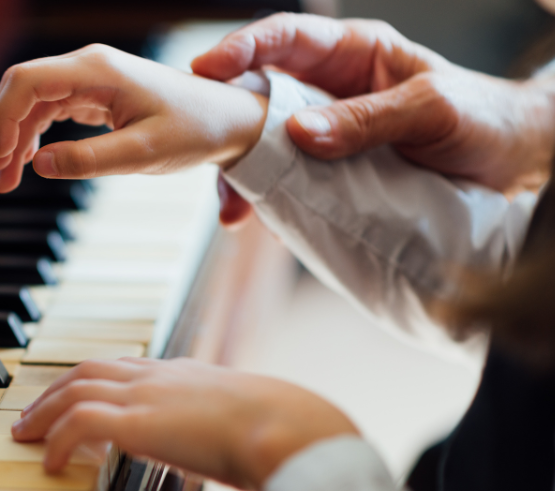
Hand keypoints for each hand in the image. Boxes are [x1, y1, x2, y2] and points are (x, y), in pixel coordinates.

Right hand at [0, 44, 267, 192]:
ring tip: (6, 180)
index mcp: (97, 71)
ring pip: (33, 102)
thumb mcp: (143, 153)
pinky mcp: (95, 97)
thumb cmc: (195, 130)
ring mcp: (90, 81)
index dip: (2, 119)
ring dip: (14, 138)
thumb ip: (90, 160)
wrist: (227, 120)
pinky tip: (29, 162)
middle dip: (1, 131)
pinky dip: (34, 137)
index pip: (26, 81)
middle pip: (22, 89)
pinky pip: (51, 111)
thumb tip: (39, 166)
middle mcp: (88, 68)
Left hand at [11, 357, 358, 490]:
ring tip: (25, 436)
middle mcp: (160, 376)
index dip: (95, 380)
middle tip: (33, 414)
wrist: (288, 427)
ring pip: (75, 388)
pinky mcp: (138, 421)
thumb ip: (228, 427)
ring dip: (44, 412)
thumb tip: (234, 452)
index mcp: (185, 373)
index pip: (126, 365)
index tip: (77, 395)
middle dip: (54, 389)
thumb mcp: (247, 421)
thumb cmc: (280, 429)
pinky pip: (79, 423)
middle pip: (89, 368)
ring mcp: (146, 394)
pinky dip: (58, 440)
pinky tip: (51, 464)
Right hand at [193, 13, 554, 192]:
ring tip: (233, 208)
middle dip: (226, 123)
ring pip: (266, 146)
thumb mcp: (430, 111)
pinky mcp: (331, 173)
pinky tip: (262, 222)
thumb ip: (367, 119)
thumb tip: (300, 132)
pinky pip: (289, 182)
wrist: (517, 165)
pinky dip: (271, 202)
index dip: (241, 50)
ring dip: (244, 175)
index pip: (285, 39)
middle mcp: (331, 90)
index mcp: (353, 55)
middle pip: (260, 96)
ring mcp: (328, 133)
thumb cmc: (484, 119)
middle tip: (201, 150)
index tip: (206, 70)